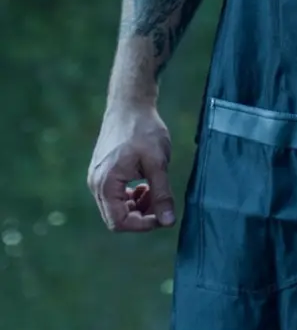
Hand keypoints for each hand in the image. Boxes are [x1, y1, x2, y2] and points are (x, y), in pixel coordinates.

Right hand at [87, 103, 175, 230]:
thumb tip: (168, 222)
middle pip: (116, 218)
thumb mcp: (158, 162)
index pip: (119, 222)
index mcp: (106, 183)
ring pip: (115, 209)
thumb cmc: (144, 129)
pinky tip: (145, 185)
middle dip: (141, 216)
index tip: (163, 216)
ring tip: (155, 191)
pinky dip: (130, 197)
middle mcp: (95, 184)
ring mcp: (96, 178)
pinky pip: (114, 197)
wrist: (130, 104)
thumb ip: (162, 194)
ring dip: (137, 207)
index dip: (143, 225)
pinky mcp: (102, 172)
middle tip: (161, 203)